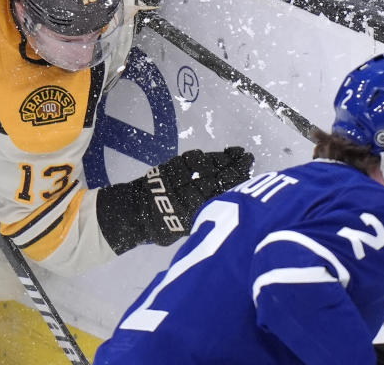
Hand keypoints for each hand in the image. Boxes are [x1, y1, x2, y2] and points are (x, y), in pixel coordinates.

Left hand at [97, 147, 253, 253]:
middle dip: (233, 167)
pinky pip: (188, 160)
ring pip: (203, 166)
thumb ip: (205, 215)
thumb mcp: (186, 229)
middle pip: (214, 177)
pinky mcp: (167, 168)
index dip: (235, 182)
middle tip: (248, 158)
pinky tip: (215, 155)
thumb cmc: (163, 226)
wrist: (133, 213)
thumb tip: (228, 205)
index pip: (220, 193)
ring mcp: (176, 178)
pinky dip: (204, 157)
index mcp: (192, 211)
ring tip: (236, 154)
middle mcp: (185, 193)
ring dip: (221, 159)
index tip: (249, 174)